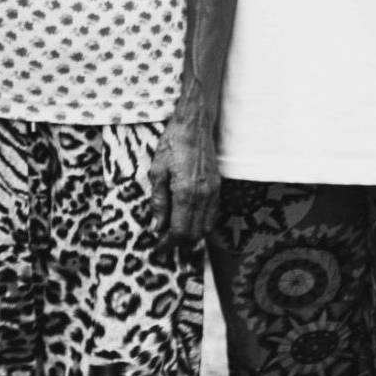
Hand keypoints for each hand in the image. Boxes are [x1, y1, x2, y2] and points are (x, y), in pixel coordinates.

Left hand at [147, 118, 218, 248]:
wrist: (195, 126)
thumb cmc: (172, 145)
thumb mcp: (156, 171)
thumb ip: (158, 201)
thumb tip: (156, 227)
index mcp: (186, 193)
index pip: (179, 230)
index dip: (168, 244)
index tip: (157, 249)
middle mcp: (204, 197)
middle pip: (194, 233)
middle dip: (179, 244)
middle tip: (163, 247)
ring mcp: (214, 193)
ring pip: (205, 227)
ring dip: (191, 237)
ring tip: (174, 240)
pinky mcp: (218, 189)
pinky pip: (212, 216)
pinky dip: (201, 226)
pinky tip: (188, 224)